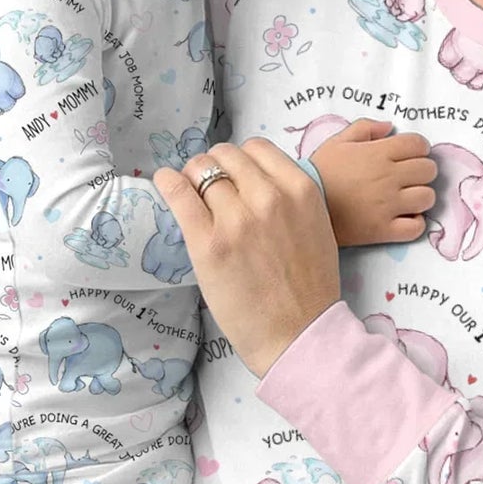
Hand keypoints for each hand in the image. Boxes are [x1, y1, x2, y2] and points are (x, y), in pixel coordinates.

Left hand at [154, 139, 341, 376]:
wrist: (298, 334)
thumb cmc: (309, 287)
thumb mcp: (316, 226)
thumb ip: (290, 197)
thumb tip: (254, 178)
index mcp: (300, 190)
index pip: (257, 149)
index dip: (241, 160)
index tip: (234, 176)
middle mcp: (268, 197)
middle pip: (226, 155)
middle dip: (215, 166)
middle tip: (210, 188)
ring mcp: (236, 220)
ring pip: (201, 170)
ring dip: (193, 178)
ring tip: (191, 195)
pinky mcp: (207, 243)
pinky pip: (178, 193)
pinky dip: (168, 182)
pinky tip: (165, 183)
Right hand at [312, 118, 437, 246]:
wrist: (300, 207)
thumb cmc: (319, 172)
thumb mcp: (336, 141)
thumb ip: (364, 128)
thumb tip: (389, 126)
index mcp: (378, 153)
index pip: (419, 144)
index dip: (418, 148)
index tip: (408, 155)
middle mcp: (388, 177)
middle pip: (429, 170)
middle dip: (421, 170)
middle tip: (407, 176)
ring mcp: (388, 205)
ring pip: (427, 198)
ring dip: (420, 197)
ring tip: (405, 198)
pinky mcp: (383, 230)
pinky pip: (416, 227)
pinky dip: (414, 223)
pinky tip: (402, 218)